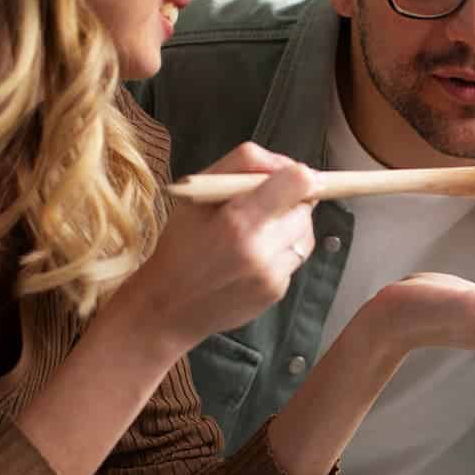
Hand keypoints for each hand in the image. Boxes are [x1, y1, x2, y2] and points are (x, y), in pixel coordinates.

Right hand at [111, 143, 320, 354]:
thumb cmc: (178, 247)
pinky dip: (281, 250)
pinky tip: (253, 255)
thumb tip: (285, 165)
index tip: (284, 177)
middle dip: (290, 200)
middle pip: (305, 206)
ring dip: (289, 224)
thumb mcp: (196, 197)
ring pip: (306, 232)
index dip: (296, 174)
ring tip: (256, 230)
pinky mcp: (278, 291)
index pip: (297, 183)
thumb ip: (240, 169)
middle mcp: (261, 250)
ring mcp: (273, 275)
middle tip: (261, 205)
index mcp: (238, 221)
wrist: (168, 309)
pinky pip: (295, 258)